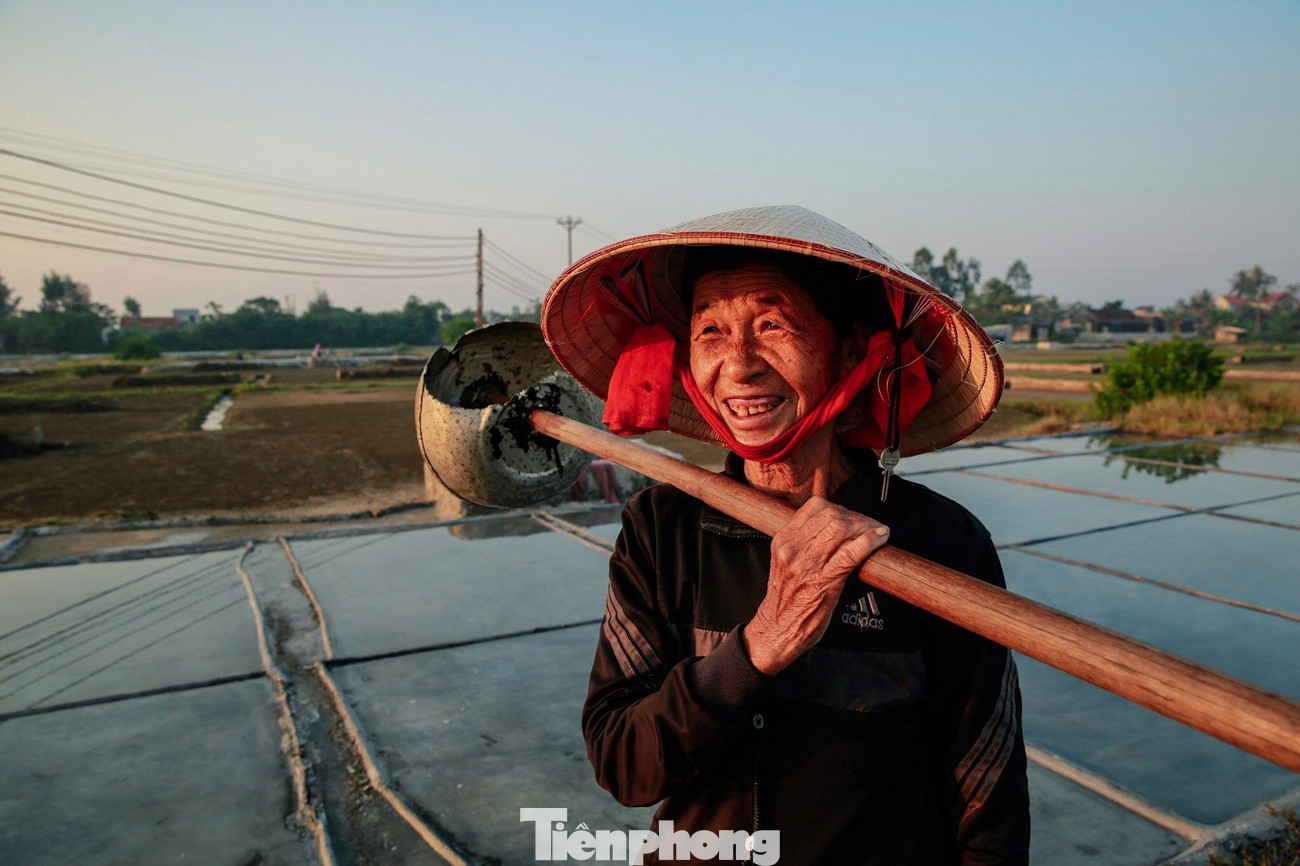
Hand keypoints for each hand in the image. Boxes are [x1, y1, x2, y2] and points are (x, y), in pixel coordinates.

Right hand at [742, 497, 889, 674]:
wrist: (777, 629)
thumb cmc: (786, 599)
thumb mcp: (786, 561)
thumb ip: (803, 542)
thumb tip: (833, 528)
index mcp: (783, 540)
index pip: (816, 506)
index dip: (841, 508)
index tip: (852, 517)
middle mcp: (793, 548)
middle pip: (832, 515)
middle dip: (857, 517)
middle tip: (870, 525)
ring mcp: (808, 565)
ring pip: (842, 529)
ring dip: (866, 527)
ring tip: (877, 531)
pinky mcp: (824, 581)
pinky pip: (851, 553)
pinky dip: (869, 541)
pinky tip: (880, 537)